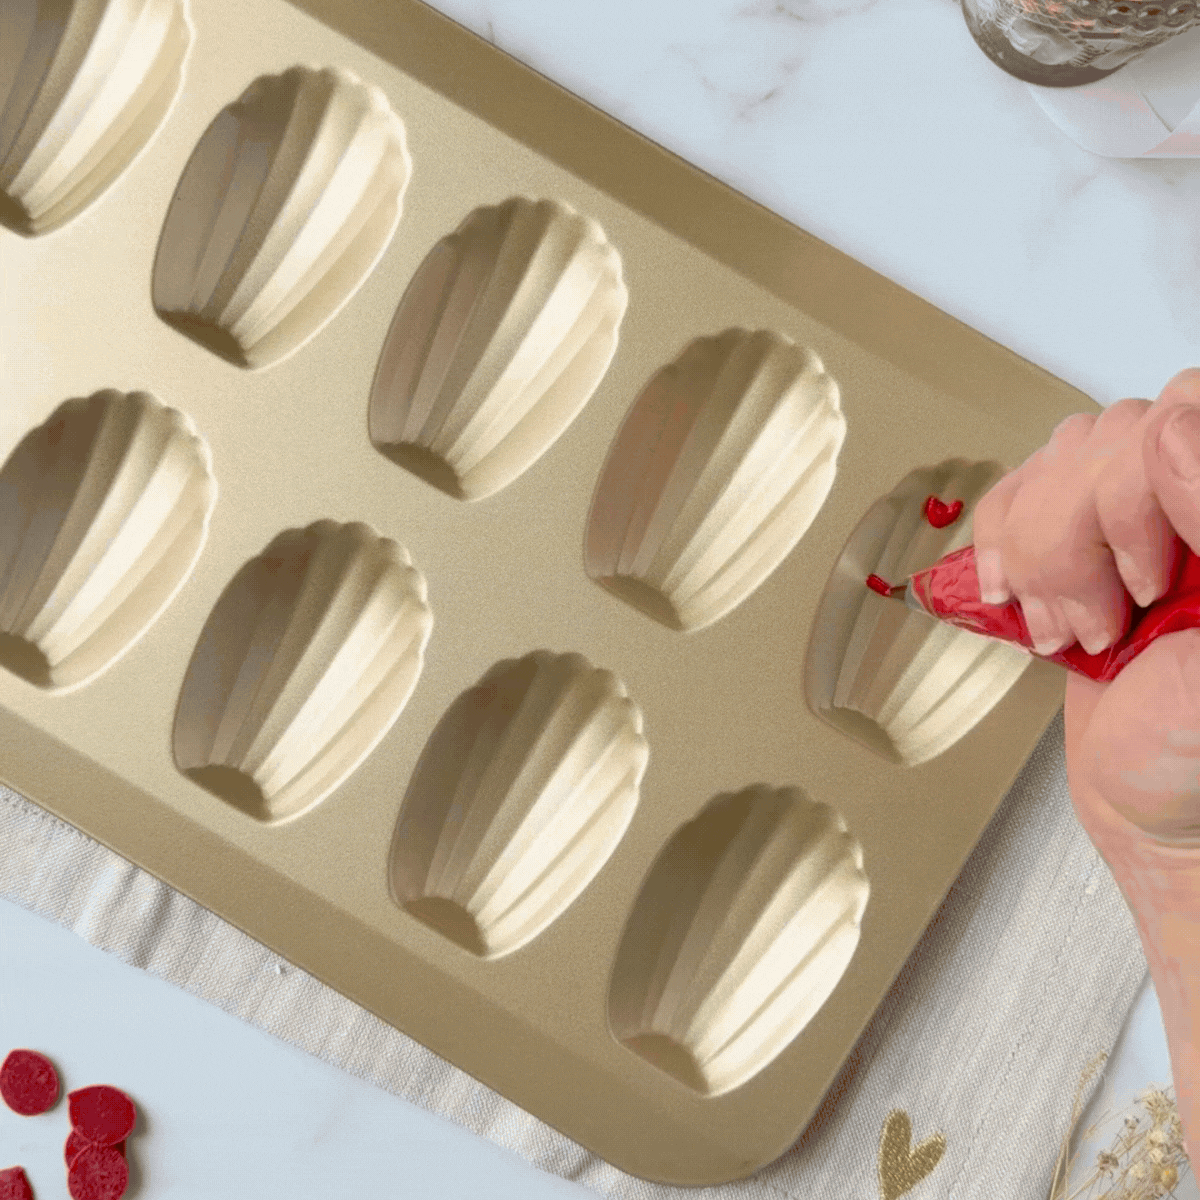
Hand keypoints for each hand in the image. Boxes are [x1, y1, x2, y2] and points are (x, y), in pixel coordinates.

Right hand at [972, 369, 1199, 849]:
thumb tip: (1177, 422)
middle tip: (1100, 623)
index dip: (1141, 493)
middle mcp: (1195, 506)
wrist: (1149, 807)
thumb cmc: (1191, 760)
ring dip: (1038, 550)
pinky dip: (1000, 542)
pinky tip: (1015, 593)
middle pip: (1116, 432)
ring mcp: (1145, 513)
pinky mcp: (1086, 536)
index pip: (1185, 419)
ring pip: (1065, 453)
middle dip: (1076, 539)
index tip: (1144, 585)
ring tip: (1063, 621)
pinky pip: (1020, 488)